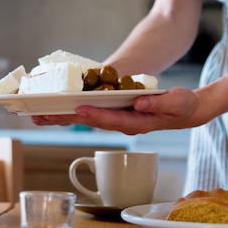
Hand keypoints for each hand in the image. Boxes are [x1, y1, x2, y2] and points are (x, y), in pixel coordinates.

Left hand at [31, 87, 203, 134]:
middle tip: (45, 114)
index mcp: (138, 123)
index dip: (95, 115)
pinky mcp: (116, 114)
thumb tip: (140, 103)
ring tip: (40, 114)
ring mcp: (119, 120)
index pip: (113, 120)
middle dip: (68, 118)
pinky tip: (57, 109)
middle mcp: (125, 124)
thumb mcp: (178, 102)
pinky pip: (92, 113)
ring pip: (88, 119)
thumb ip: (160, 104)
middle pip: (92, 122)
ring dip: (65, 117)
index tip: (79, 108)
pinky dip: (74, 111)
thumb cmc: (184, 106)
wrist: (187, 112)